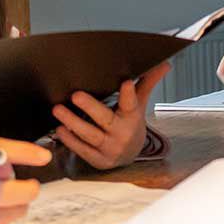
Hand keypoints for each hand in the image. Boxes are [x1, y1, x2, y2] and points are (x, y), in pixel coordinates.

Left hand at [53, 63, 170, 168]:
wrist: (130, 155)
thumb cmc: (130, 123)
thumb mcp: (138, 104)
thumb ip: (147, 83)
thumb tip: (165, 63)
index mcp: (132, 116)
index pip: (132, 103)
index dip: (129, 93)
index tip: (125, 82)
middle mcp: (122, 133)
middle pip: (106, 119)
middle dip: (90, 107)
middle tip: (76, 95)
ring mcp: (110, 148)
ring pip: (90, 135)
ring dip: (73, 122)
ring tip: (58, 110)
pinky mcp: (99, 160)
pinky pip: (83, 150)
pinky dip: (70, 140)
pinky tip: (60, 129)